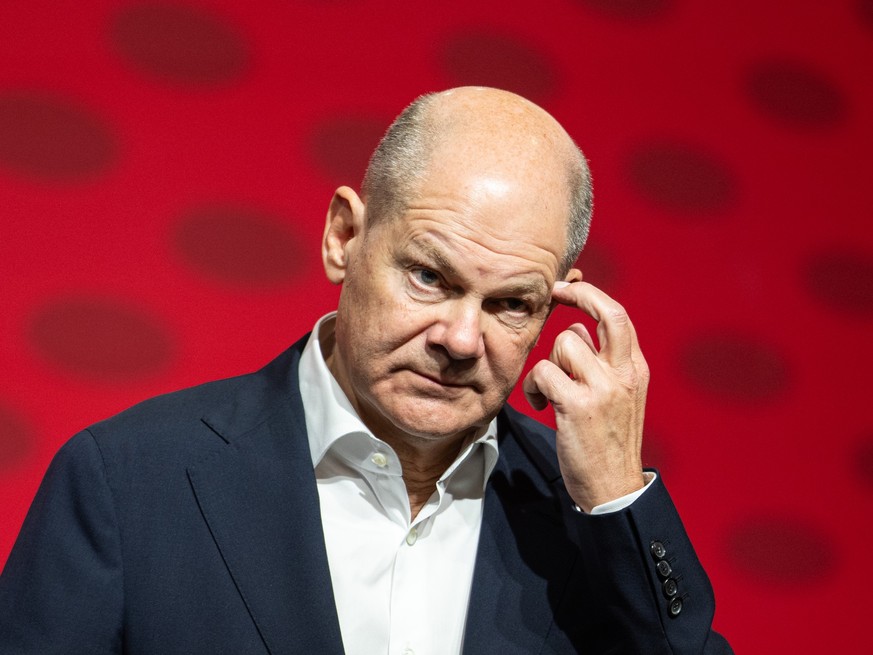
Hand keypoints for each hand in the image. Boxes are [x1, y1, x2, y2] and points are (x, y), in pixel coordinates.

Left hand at [522, 281, 648, 512]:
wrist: (613, 490)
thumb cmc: (607, 442)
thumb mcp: (616, 397)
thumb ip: (601, 362)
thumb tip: (579, 328)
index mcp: (635, 369)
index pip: (619, 316)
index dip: (591, 295)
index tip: (567, 288)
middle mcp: (625, 373)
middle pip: (606, 312)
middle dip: (577, 295)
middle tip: (553, 294)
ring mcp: (604, 388)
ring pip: (565, 342)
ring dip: (547, 363)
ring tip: (547, 391)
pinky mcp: (579, 406)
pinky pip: (544, 372)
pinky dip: (534, 387)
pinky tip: (540, 406)